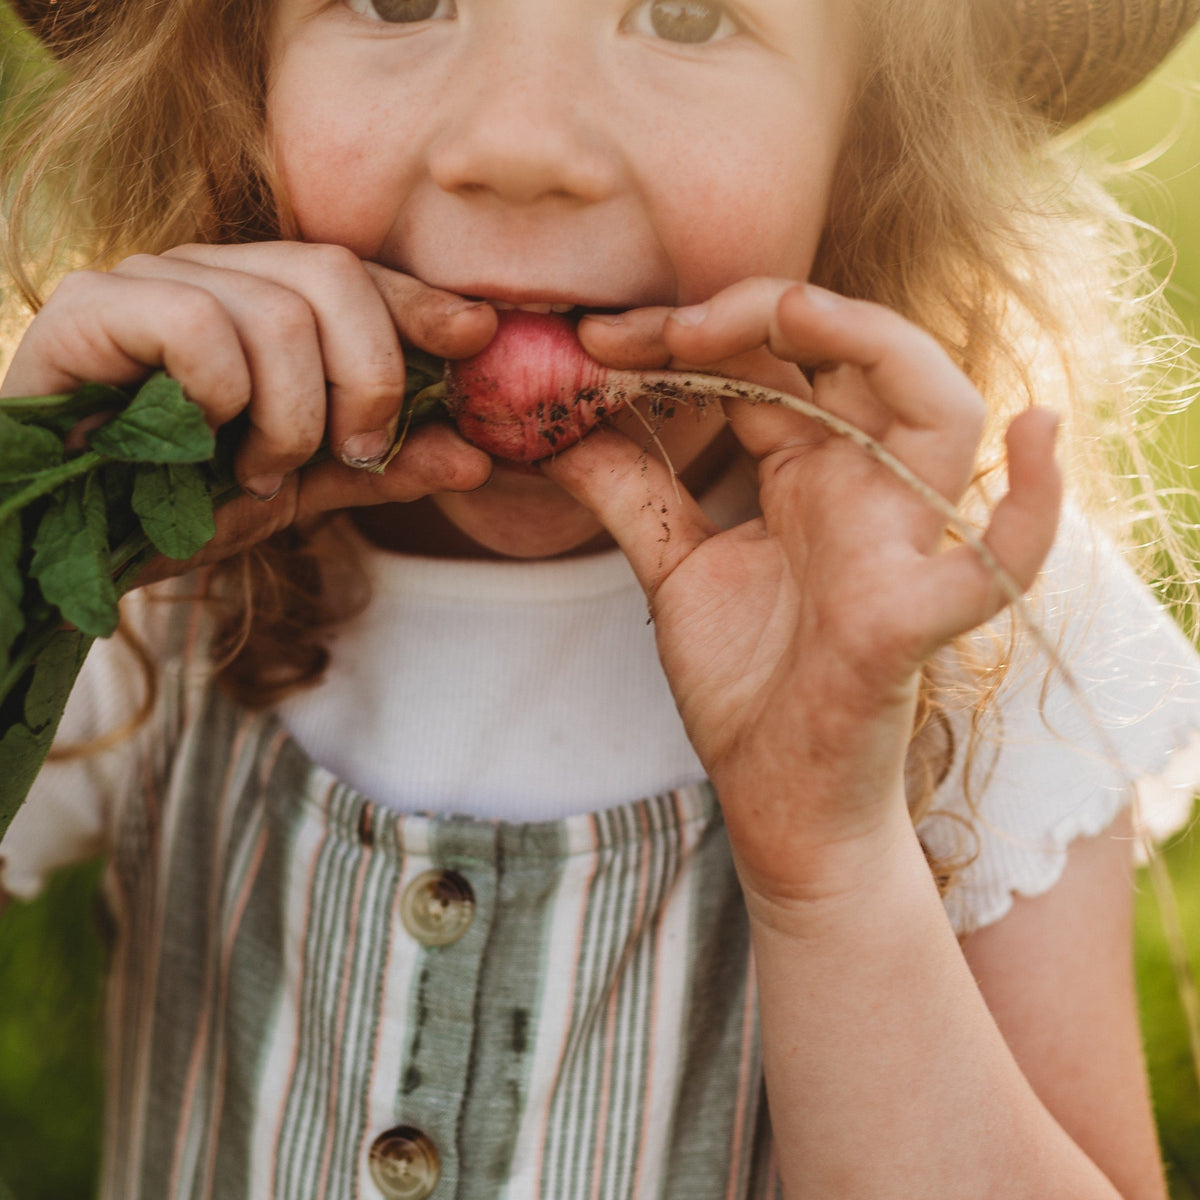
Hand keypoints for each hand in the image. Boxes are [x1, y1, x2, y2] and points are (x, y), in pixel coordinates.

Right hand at [0, 242, 497, 574]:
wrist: (69, 538)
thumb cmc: (181, 503)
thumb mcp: (303, 489)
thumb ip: (382, 467)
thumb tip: (477, 459)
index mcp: (264, 302)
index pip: (361, 274)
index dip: (424, 303)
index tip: (478, 337)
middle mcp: (213, 274)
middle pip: (334, 274)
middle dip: (370, 377)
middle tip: (352, 450)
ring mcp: (152, 281)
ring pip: (278, 310)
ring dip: (291, 416)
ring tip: (257, 471)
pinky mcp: (93, 307)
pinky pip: (198, 324)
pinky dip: (223, 397)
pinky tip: (206, 442)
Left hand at [548, 279, 1061, 905]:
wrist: (773, 798)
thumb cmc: (743, 684)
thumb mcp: (673, 573)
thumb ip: (630, 499)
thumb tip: (555, 431)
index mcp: (809, 475)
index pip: (772, 365)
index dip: (695, 334)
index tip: (603, 339)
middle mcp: (864, 492)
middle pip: (856, 359)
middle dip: (763, 315)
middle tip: (664, 325)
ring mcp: (897, 548)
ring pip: (941, 415)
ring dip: (877, 346)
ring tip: (793, 309)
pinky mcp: (911, 619)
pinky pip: (997, 564)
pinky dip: (1033, 507)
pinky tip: (1036, 434)